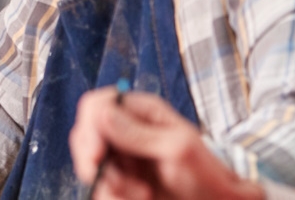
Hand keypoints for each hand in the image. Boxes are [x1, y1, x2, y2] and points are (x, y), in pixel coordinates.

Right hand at [70, 88, 264, 199]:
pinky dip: (113, 196)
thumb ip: (138, 132)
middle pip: (85, 136)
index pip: (97, 105)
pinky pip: (101, 187)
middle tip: (117, 182)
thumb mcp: (177, 150)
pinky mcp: (121, 180)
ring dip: (111, 185)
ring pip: (90, 166)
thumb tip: (103, 112)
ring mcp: (123, 157)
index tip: (97, 155)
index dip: (90, 127)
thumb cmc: (209, 177)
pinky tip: (139, 198)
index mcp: (142, 113)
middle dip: (96, 163)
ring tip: (142, 193)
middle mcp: (127, 131)